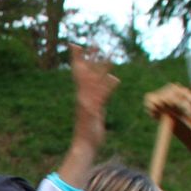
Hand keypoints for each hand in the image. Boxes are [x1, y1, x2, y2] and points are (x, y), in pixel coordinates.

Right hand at [58, 43, 118, 185]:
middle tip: (90, 42)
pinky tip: (115, 79)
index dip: (77, 59)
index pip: (78, 74)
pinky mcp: (93, 111)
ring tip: (106, 55)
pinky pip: (101, 97)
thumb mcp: (96, 110)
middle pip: (84, 74)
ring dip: (100, 69)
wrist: (83, 147)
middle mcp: (82, 98)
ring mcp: (87, 104)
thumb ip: (102, 96)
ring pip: (93, 83)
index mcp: (81, 96)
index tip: (75, 44)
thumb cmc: (89, 131)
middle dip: (86, 58)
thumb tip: (111, 80)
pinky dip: (107, 88)